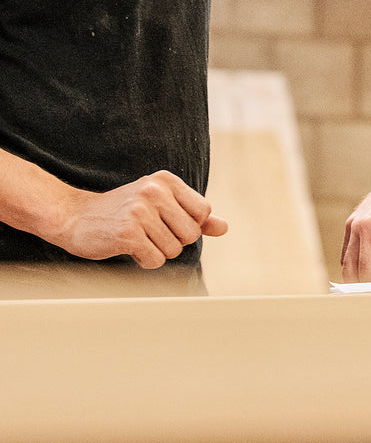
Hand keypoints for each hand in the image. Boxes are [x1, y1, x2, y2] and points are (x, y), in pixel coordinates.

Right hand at [55, 171, 226, 269]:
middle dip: (175, 241)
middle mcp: (155, 191)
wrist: (74, 217)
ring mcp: (141, 211)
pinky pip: (156, 260)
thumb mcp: (160, 204)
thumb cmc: (124, 212)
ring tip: (138, 239)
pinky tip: (130, 249)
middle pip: (191, 233)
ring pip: (174, 249)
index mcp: (167, 180)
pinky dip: (145, 262)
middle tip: (150, 233)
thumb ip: (194, 214)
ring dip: (158, 252)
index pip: (204, 211)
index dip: (190, 225)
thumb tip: (225, 228)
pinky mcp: (127, 233)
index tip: (167, 223)